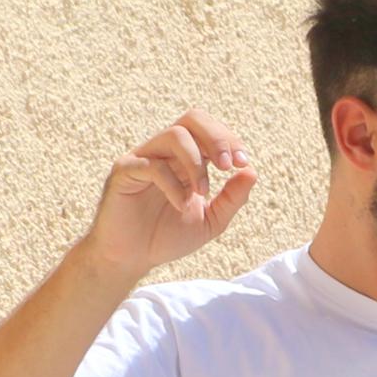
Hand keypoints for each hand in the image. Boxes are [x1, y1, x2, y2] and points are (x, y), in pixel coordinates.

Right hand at [83, 113, 255, 278]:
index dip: (229, 140)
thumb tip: (252, 172)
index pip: (209, 129)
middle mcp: (165, 152)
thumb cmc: (168, 236)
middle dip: (217, 138)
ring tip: (203, 192)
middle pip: (193, 118)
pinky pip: (152, 165)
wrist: (132, 257)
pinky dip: (174, 185)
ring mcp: (143, 158)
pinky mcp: (124, 171)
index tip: (243, 164)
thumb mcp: (211, 221)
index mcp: (186, 158)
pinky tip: (181, 205)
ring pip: (174, 135)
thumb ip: (232, 198)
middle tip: (227, 166)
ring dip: (196, 163)